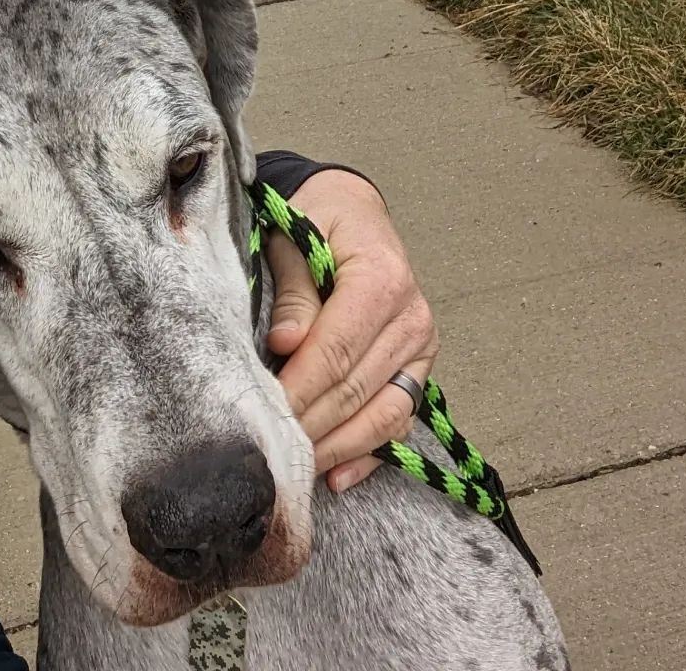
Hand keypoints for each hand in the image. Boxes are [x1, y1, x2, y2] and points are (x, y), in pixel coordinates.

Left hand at [266, 169, 437, 492]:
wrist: (352, 209)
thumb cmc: (316, 219)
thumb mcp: (296, 235)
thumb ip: (294, 292)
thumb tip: (285, 343)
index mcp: (382, 278)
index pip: (337, 349)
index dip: (300, 387)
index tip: (264, 414)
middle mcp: (412, 316)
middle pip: (357, 387)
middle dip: (311, 423)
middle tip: (270, 451)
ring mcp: (422, 346)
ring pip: (382, 413)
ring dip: (338, 448)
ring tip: (297, 470)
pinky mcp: (419, 368)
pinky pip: (397, 419)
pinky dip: (367, 453)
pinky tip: (336, 476)